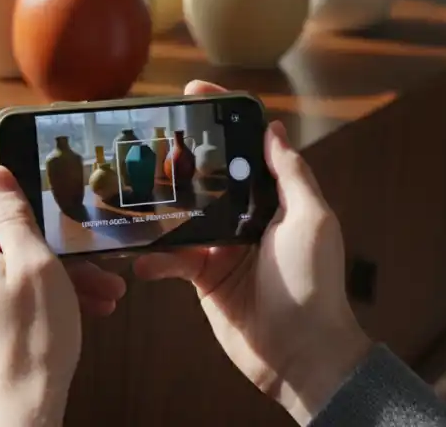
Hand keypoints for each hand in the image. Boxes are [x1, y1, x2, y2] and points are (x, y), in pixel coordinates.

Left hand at [0, 166, 125, 425]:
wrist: (17, 416)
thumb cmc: (31, 341)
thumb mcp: (35, 264)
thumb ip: (12, 215)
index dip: (14, 185)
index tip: (52, 198)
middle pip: (2, 231)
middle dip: (53, 240)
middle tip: (96, 259)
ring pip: (13, 265)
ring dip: (60, 272)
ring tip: (104, 292)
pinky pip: (12, 293)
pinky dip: (47, 295)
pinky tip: (87, 310)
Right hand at [133, 80, 371, 424]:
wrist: (300, 353)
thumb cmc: (313, 284)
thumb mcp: (312, 219)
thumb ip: (290, 175)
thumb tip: (274, 129)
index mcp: (274, 198)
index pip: (246, 148)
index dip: (222, 117)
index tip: (192, 92)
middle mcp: (246, 217)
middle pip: (208, 175)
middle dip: (179, 156)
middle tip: (147, 137)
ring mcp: (222, 247)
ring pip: (183, 214)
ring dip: (159, 207)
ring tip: (131, 193)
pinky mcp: (203, 277)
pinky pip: (172, 258)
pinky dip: (155, 257)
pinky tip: (141, 256)